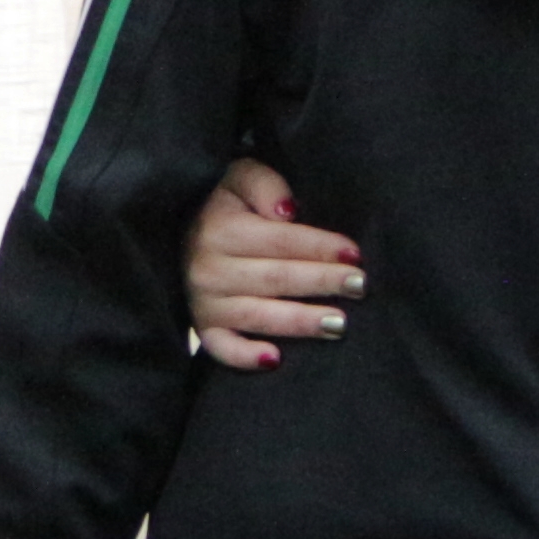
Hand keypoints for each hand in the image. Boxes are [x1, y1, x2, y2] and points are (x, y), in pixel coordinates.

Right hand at [187, 158, 358, 371]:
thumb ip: (265, 185)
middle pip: (276, 278)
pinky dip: (244, 357)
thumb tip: (289, 211)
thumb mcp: (240, 178)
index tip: (355, 254)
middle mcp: (209, 268)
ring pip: (257, 315)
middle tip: (360, 286)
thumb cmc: (226, 205)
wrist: (178, 232)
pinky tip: (275, 360)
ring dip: (298, 321)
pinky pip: (220, 347)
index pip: (281, 241)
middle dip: (321, 282)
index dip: (319, 246)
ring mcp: (205, 301)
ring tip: (338, 324)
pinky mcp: (203, 326)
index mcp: (222, 230)